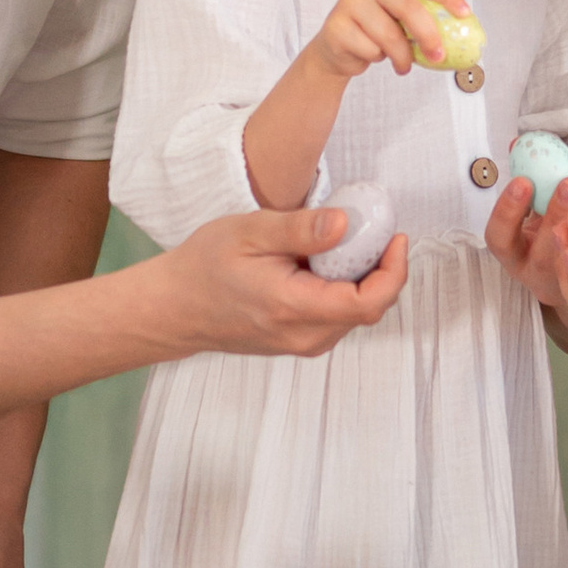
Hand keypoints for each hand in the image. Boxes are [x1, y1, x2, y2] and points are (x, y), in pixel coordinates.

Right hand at [153, 205, 409, 359]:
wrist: (174, 307)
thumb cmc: (204, 268)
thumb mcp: (250, 232)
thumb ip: (300, 229)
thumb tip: (345, 223)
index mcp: (294, 308)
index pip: (368, 303)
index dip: (394, 270)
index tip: (394, 237)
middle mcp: (303, 335)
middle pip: (368, 309)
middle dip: (380, 269)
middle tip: (370, 230)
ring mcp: (301, 344)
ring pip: (354, 314)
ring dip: (361, 279)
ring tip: (339, 243)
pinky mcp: (298, 341)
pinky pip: (336, 317)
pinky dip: (342, 289)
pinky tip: (320, 264)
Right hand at [312, 0, 471, 84]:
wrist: (338, 47)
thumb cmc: (378, 27)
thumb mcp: (403, 15)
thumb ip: (426, 14)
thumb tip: (464, 29)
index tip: (465, 14)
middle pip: (408, 7)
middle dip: (428, 35)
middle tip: (438, 56)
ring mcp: (349, 0)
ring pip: (389, 34)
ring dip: (403, 57)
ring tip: (403, 63)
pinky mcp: (336, 26)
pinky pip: (370, 49)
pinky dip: (379, 59)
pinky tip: (373, 55)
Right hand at [485, 173, 567, 302]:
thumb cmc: (552, 231)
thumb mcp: (535, 207)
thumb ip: (529, 179)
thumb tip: (520, 144)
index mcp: (516, 255)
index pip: (500, 238)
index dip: (508, 211)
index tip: (523, 180)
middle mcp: (539, 275)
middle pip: (542, 257)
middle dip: (554, 217)